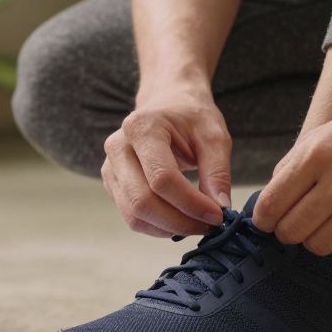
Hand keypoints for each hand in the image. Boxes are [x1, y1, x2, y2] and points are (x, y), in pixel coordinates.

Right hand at [101, 82, 231, 236]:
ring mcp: (110, 167)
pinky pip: (132, 216)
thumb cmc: (191, 117)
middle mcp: (118, 147)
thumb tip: (220, 208)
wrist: (169, 103)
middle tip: (208, 226)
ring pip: (134, 215)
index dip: (190, 203)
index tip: (217, 215)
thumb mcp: (214, 136)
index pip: (161, 179)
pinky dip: (158, 226)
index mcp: (142, 128)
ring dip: (168, 229)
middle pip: (142, 201)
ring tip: (196, 224)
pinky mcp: (112, 183)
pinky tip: (180, 219)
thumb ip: (218, 171)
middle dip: (179, 222)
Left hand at [252, 81, 331, 259]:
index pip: (271, 205)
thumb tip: (269, 203)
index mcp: (317, 154)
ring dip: (313, 239)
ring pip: (318, 246)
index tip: (266, 220)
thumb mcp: (324, 134)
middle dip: (285, 231)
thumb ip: (292, 167)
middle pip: (291, 231)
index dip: (262, 219)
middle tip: (293, 223)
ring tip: (321, 223)